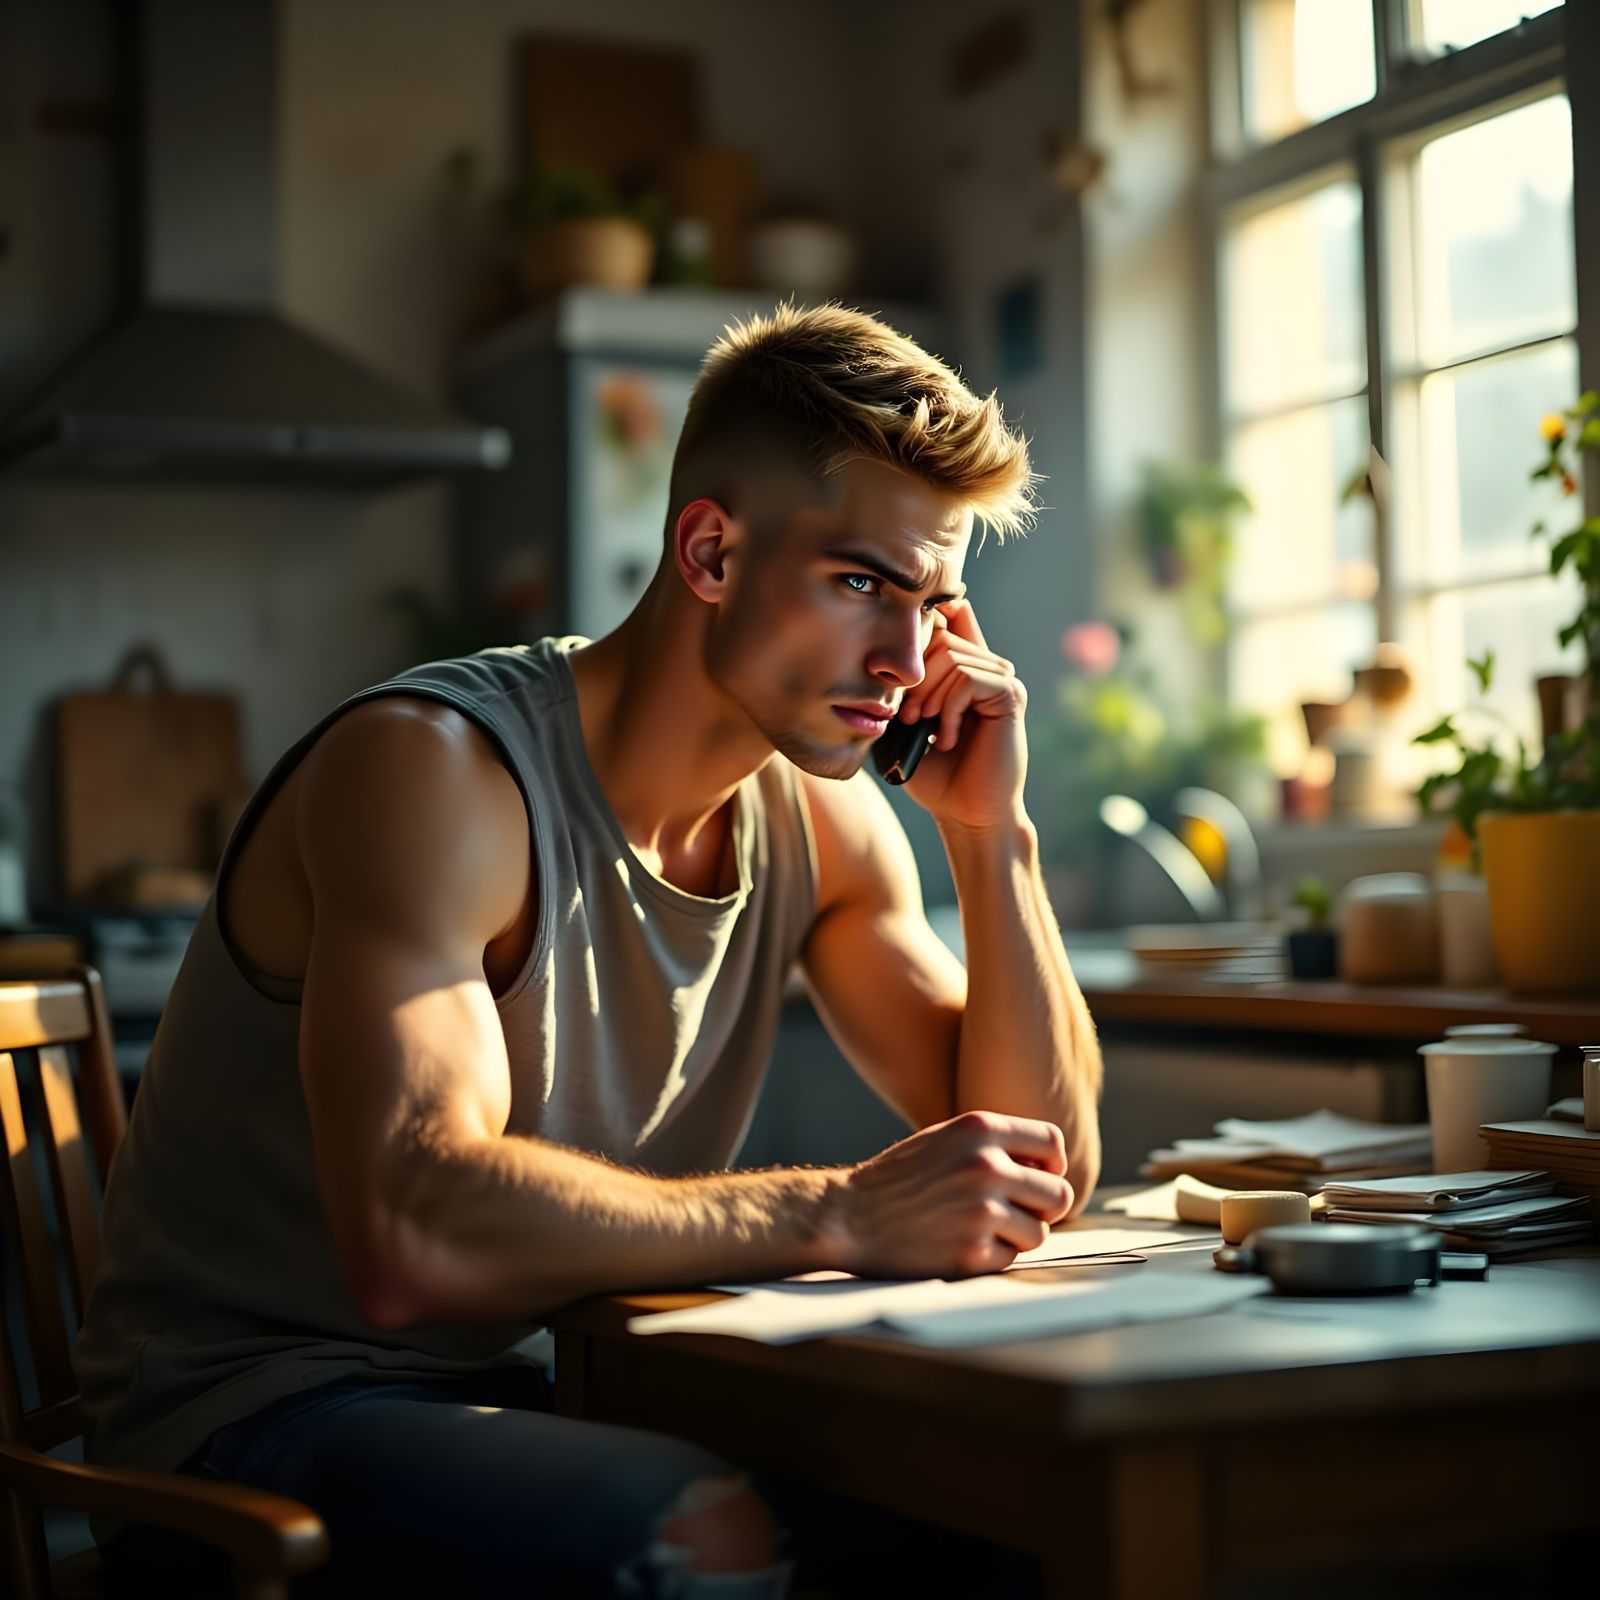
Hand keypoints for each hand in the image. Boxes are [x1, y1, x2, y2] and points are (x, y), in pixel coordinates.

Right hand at [828, 1110, 1072, 1278]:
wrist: (849, 1215)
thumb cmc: (897, 1178)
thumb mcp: (944, 1137)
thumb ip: (993, 1143)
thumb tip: (1049, 1168)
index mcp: (980, 1128)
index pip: (1052, 1143)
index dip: (1051, 1166)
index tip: (1038, 1178)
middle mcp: (986, 1165)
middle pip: (1058, 1194)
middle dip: (1043, 1208)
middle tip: (1018, 1213)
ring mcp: (981, 1210)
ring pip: (1039, 1233)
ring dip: (1017, 1236)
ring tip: (983, 1228)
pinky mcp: (971, 1252)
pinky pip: (1010, 1259)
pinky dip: (992, 1256)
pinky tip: (961, 1243)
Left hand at [897, 600, 1027, 831]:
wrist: (966, 814)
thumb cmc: (935, 776)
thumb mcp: (906, 724)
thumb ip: (902, 686)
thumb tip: (884, 644)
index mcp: (966, 669)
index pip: (949, 615)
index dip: (922, 623)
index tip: (899, 664)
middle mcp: (988, 667)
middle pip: (941, 636)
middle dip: (914, 677)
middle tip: (909, 717)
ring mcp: (1002, 680)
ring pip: (952, 658)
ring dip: (928, 696)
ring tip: (926, 729)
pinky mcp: (1010, 696)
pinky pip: (968, 679)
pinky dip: (948, 709)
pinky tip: (947, 738)